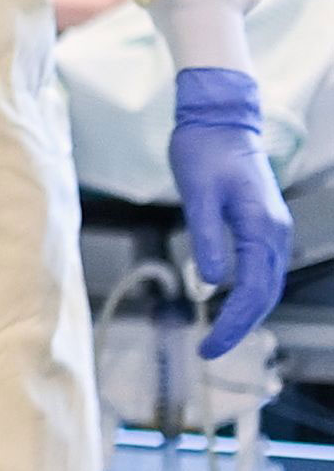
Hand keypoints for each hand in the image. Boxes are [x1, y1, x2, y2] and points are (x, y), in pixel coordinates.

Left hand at [173, 65, 293, 361]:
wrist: (220, 120)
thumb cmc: (204, 152)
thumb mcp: (197, 194)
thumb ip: (206, 237)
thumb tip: (210, 282)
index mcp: (261, 229)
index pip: (251, 292)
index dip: (232, 324)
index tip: (207, 347)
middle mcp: (274, 233)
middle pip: (265, 294)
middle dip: (240, 325)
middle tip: (209, 349)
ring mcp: (272, 229)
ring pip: (267, 283)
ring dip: (246, 312)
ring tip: (218, 334)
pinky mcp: (262, 224)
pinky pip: (261, 268)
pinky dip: (248, 291)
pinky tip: (228, 302)